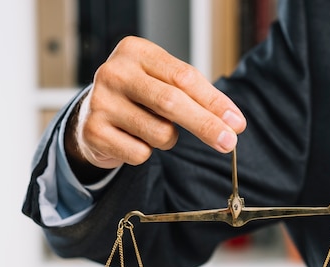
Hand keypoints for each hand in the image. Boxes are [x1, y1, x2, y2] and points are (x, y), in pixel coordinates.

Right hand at [65, 36, 246, 181]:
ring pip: (160, 133)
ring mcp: (101, 101)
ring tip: (153, 128)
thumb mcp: (164, 82)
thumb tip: (233, 122)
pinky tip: (132, 139)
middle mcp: (114, 72)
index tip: (237, 122)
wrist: (92, 116)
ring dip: (169, 139)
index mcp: (136, 51)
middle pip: (172, 102)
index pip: (185, 77)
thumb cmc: (139, 96)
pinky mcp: (93, 131)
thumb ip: (197, 96)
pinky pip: (140, 153)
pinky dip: (146, 152)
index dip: (215, 102)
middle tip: (229, 142)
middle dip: (206, 125)